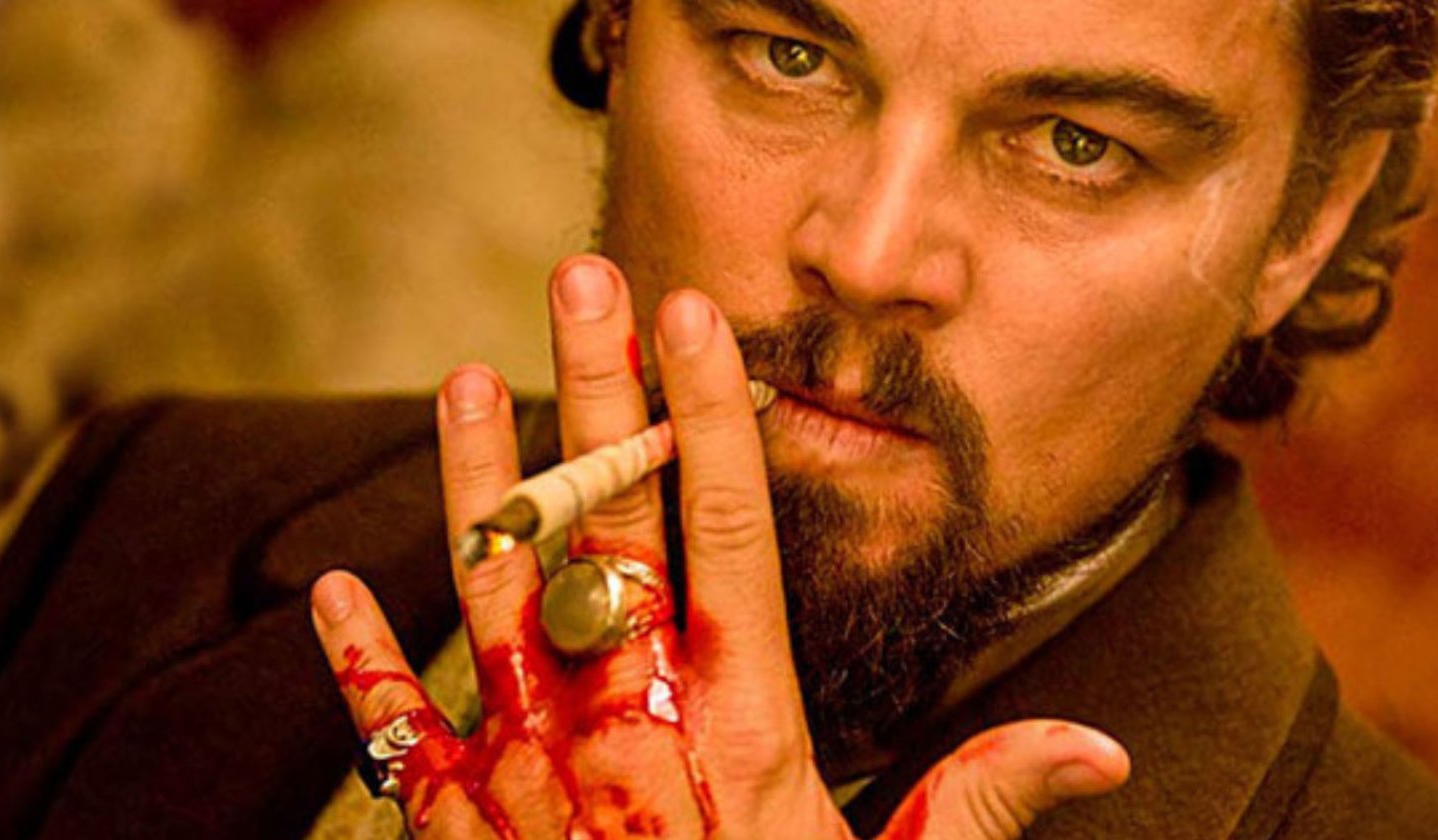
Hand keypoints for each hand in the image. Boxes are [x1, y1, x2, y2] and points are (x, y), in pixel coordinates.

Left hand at [309, 254, 1129, 837]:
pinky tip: (335, 589)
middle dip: (598, 393)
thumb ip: (982, 808)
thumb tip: (1102, 752)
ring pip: (494, 596)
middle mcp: (622, 724)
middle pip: (609, 528)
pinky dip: (361, 663)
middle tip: (584, 279)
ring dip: (479, 484)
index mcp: (734, 725)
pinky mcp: (452, 833)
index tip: (695, 317)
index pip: (728, 534)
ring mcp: (525, 773)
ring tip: (464, 382)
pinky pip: (392, 737)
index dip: (714, 415)